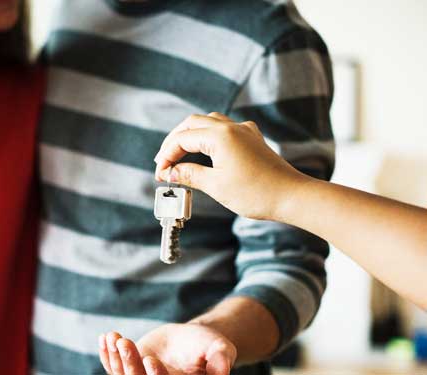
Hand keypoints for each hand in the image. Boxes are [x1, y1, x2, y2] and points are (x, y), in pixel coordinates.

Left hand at [98, 323, 236, 374]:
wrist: (190, 340)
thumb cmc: (208, 345)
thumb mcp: (219, 349)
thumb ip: (221, 359)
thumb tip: (223, 370)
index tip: (150, 359)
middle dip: (130, 365)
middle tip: (125, 343)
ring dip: (117, 358)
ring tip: (115, 337)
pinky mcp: (129, 372)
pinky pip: (113, 368)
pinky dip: (108, 355)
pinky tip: (106, 338)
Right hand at [153, 112, 309, 220]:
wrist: (292, 196)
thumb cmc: (256, 193)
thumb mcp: (216, 186)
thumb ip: (189, 174)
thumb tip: (170, 172)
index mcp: (220, 136)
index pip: (182, 139)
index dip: (167, 156)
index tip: (160, 174)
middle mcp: (232, 127)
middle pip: (192, 123)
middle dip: (174, 141)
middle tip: (164, 162)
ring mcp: (244, 131)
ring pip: (208, 122)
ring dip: (190, 135)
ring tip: (180, 155)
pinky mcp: (252, 139)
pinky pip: (225, 129)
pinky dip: (208, 136)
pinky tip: (206, 150)